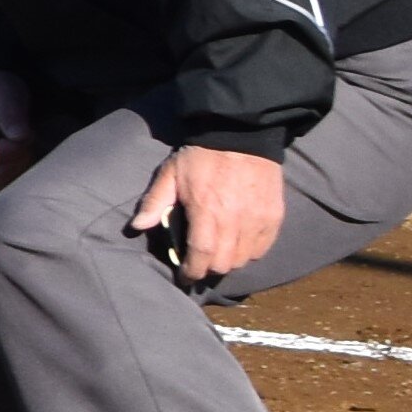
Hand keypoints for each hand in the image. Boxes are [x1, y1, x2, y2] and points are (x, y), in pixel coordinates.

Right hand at [0, 70, 42, 188]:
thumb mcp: (5, 93)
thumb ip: (11, 113)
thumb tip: (21, 137)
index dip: (16, 149)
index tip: (24, 131)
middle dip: (20, 157)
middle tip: (24, 134)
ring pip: (4, 182)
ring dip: (21, 164)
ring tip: (20, 142)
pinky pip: (6, 184)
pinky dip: (18, 171)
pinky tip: (19, 153)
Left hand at [131, 144, 289, 287]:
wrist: (241, 134)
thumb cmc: (201, 156)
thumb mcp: (170, 174)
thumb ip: (154, 202)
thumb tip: (137, 227)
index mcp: (206, 211)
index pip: (201, 255)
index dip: (192, 272)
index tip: (185, 277)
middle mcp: (235, 220)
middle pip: (224, 263)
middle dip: (208, 269)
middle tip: (199, 264)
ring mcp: (258, 219)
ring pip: (245, 259)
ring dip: (230, 262)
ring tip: (218, 255)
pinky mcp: (275, 215)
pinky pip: (264, 247)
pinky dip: (251, 252)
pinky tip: (240, 245)